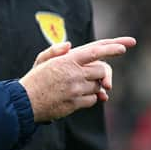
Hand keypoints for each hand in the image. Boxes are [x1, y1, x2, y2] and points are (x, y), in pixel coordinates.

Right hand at [19, 36, 135, 121]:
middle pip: (101, 70)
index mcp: (67, 60)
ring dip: (94, 86)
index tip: (125, 46)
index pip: (95, 51)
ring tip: (76, 86)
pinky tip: (75, 96)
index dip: (111, 48)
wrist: (25, 102)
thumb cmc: (34, 79)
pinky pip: (92, 100)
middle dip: (101, 72)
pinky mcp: (75, 103)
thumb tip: (70, 45)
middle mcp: (74, 74)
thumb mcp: (42, 60)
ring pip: (98, 86)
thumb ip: (56, 50)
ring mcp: (75, 89)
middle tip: (90, 74)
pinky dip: (89, 98)